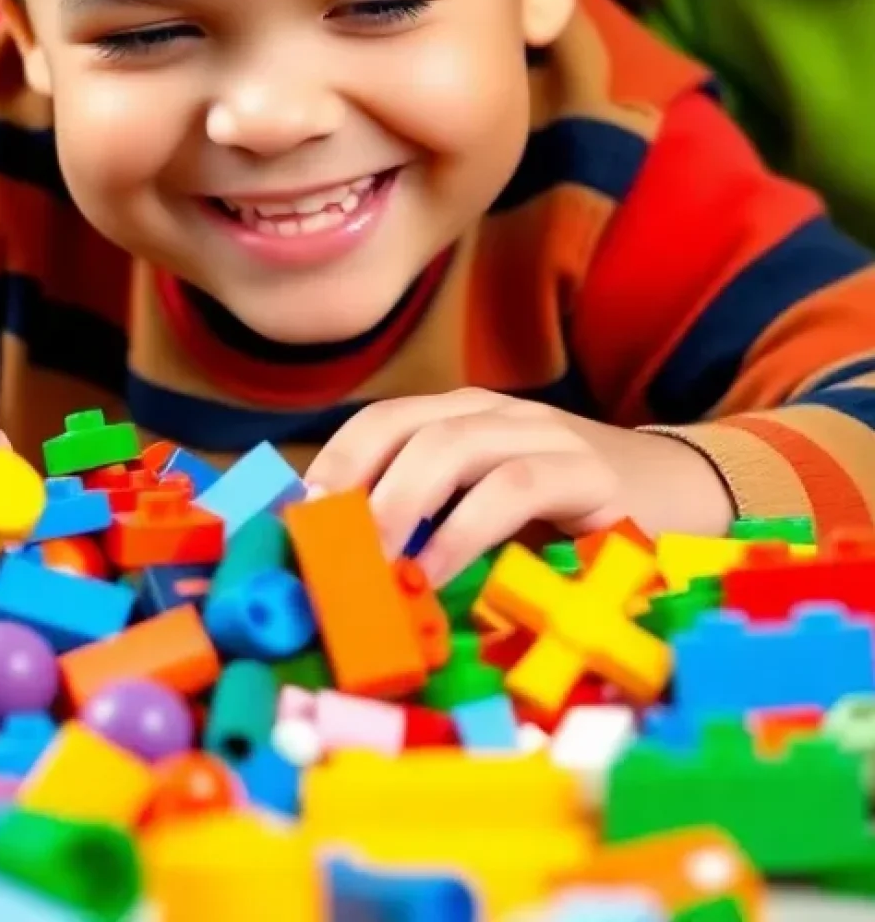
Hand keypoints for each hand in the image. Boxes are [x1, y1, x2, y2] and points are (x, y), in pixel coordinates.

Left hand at [305, 389, 733, 584]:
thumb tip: (351, 561)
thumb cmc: (570, 512)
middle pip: (402, 428)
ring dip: (401, 506)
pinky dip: (466, 530)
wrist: (685, 489)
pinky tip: (440, 570)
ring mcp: (542, 435)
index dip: (334, 463)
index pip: (380, 422)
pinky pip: (514, 487)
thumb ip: (433, 518)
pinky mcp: (588, 472)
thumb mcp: (489, 506)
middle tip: (324, 546)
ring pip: (451, 448)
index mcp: (461, 416)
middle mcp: (494, 414)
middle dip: (354, 485)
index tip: (297, 517)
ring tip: (373, 563)